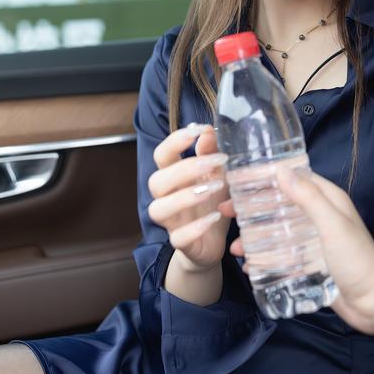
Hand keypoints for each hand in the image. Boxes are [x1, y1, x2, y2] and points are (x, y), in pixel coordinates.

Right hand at [148, 123, 230, 272]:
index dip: (174, 141)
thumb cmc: (212, 201)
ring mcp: (171, 222)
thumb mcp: (216, 174)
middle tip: (216, 161)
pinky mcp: (181, 243)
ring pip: (158, 210)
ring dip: (185, 197)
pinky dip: (195, 228)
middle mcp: (166, 198)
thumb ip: (210, 153)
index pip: (161, 155)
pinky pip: (178, 238)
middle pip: (156, 181)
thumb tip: (207, 130)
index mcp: (172, 176)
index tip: (197, 130)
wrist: (214, 240)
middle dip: (184, 169)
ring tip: (214, 189)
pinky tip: (215, 217)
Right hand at [230, 165, 373, 333]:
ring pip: (278, 233)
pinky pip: (283, 257)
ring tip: (235, 248)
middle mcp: (321, 218)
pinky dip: (266, 259)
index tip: (239, 179)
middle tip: (226, 212)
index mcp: (329, 201)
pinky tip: (249, 266)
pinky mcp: (312, 265)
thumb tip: (281, 171)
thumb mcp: (332, 224)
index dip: (267, 178)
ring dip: (256, 238)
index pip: (294, 179)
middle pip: (280, 206)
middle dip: (253, 210)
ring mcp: (315, 243)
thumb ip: (309, 198)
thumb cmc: (358, 260)